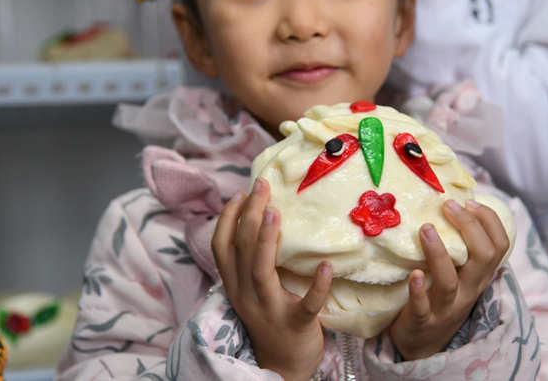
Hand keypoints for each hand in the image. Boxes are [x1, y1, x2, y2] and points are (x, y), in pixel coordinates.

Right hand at [212, 178, 332, 380]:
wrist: (284, 368)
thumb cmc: (271, 320)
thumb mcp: (252, 291)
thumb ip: (251, 263)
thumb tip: (259, 220)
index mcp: (234, 285)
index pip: (220, 247)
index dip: (227, 218)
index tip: (240, 192)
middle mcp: (246, 295)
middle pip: (241, 249)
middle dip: (248, 213)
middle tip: (262, 185)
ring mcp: (269, 310)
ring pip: (261, 270)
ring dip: (267, 239)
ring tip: (275, 212)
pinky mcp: (297, 324)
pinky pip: (306, 304)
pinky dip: (317, 285)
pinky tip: (327, 266)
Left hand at [389, 199, 509, 360]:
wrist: (423, 343)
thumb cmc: (439, 296)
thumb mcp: (458, 272)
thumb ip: (460, 246)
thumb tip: (453, 201)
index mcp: (479, 275)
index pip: (499, 245)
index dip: (489, 221)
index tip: (469, 202)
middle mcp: (469, 290)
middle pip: (483, 258)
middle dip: (469, 227)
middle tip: (448, 206)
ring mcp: (447, 307)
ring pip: (450, 281)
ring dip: (438, 253)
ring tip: (426, 229)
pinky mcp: (423, 320)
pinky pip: (423, 306)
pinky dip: (419, 290)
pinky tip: (415, 273)